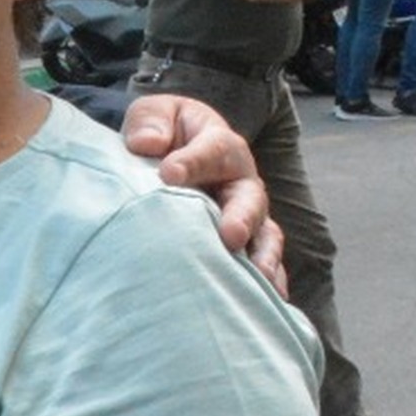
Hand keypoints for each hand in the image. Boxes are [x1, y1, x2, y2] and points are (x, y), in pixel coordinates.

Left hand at [120, 93, 280, 292]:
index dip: (192, 162)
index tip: (168, 174)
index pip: (212, 150)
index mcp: (219, 143)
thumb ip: (150, 122)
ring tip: (257, 276)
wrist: (171, 150)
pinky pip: (262, 259)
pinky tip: (269, 301)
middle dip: (241, 217)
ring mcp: (246, 212)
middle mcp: (240, 179)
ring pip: (264, 233)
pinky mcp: (244, 241)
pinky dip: (269, 280)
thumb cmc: (162, 132)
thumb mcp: (153, 114)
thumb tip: (146, 144)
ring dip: (262, 255)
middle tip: (230, 236)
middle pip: (249, 197)